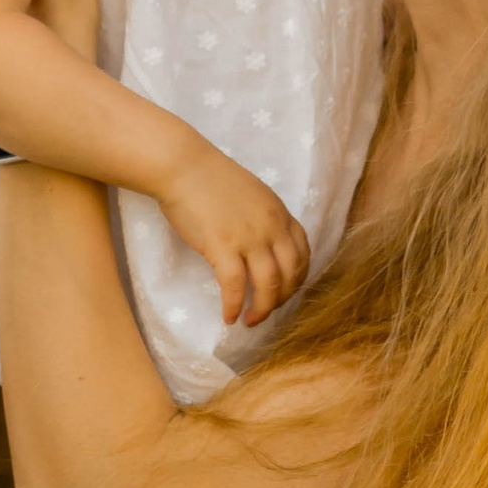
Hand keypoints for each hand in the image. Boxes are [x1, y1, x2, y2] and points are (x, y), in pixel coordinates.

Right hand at [158, 139, 310, 331]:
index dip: (297, 278)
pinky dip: (234, 305)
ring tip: (250, 321)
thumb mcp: (252, 195)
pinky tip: (229, 316)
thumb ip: (263, 220)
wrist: (184, 166)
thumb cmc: (210, 179)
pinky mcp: (222, 246)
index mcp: (279, 213)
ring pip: (269, 284)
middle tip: (266, 310)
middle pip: (291, 274)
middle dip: (282, 299)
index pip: (303, 253)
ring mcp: (249, 237)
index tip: (285, 290)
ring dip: (262, 310)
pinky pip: (235, 286)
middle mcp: (271, 227)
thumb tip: (262, 247)